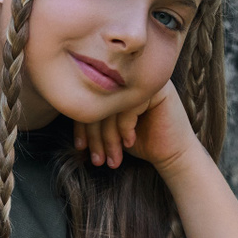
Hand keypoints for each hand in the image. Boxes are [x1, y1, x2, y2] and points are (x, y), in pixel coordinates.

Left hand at [74, 81, 200, 174]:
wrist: (174, 154)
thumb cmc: (141, 142)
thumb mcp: (111, 131)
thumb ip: (94, 118)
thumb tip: (64, 113)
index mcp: (113, 83)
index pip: (90, 100)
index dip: (82, 126)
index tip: (80, 148)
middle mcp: (127, 77)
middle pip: (100, 102)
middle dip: (96, 136)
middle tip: (96, 159)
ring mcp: (142, 80)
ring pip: (113, 106)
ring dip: (109, 138)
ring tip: (109, 159)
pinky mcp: (157, 89)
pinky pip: (129, 107)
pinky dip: (125, 129)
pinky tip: (129, 143)